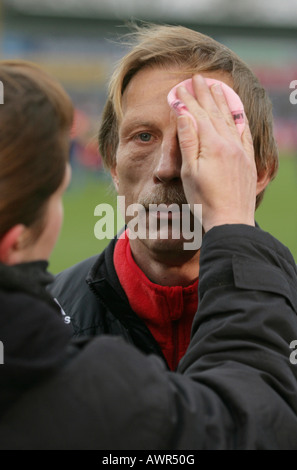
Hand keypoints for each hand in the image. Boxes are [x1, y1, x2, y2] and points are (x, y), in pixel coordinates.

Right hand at [177, 75, 256, 232]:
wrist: (230, 220)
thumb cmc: (204, 201)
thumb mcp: (189, 172)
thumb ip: (187, 140)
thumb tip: (183, 113)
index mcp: (212, 145)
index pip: (198, 116)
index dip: (188, 101)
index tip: (180, 87)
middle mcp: (229, 143)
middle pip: (214, 113)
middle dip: (204, 94)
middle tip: (197, 78)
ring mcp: (241, 151)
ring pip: (230, 119)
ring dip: (222, 101)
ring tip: (216, 86)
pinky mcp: (248, 159)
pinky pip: (244, 131)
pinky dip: (239, 118)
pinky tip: (237, 111)